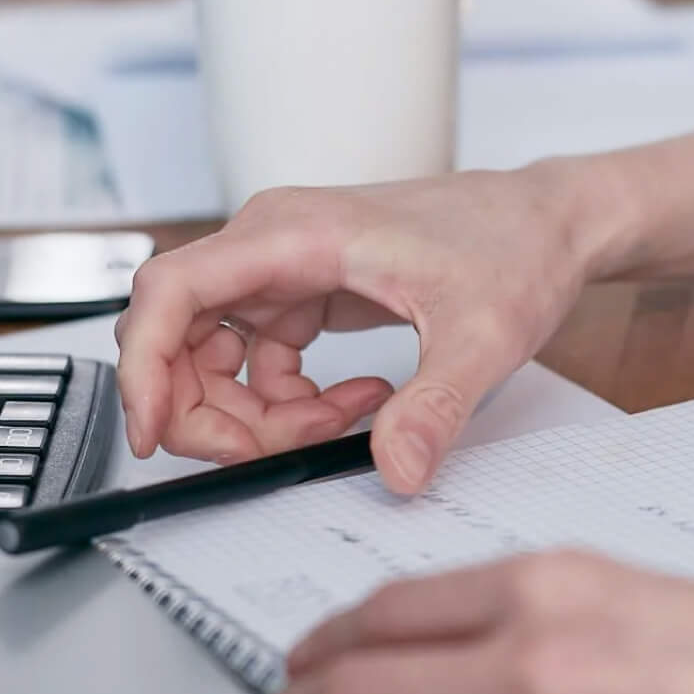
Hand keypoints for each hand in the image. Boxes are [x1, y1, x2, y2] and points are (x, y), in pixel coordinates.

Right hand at [113, 163, 610, 492]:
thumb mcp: (484, 336)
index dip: (144, 364)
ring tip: (339, 425)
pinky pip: (259, 363)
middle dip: (207, 412)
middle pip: (180, 335)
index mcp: (292, 233)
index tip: (152, 432)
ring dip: (255, 414)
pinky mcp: (303, 295)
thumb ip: (435, 406)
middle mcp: (272, 244)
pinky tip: (356, 405)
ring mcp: (284, 270)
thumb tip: (397, 470)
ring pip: (215, 357)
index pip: (173, 290)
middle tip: (264, 455)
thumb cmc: (515, 246)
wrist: (550, 222)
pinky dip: (289, 403)